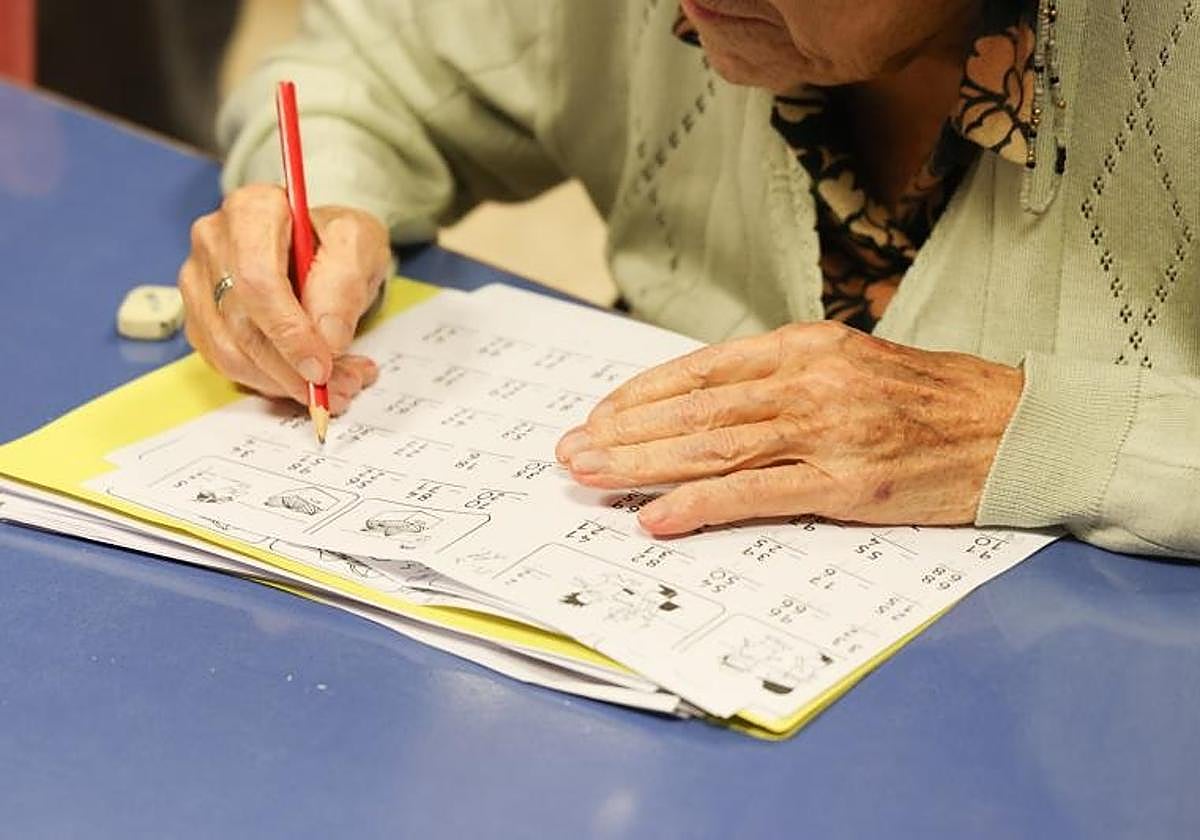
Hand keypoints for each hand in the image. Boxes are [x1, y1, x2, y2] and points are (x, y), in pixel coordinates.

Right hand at [178, 184, 391, 413]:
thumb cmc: (336, 240)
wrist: (321, 245)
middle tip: (340, 387)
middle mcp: (214, 242)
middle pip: (242, 322)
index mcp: (251, 210)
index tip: (322, 365)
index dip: (289, 331)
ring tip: (335, 386)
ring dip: (285, 382)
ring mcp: (199, 281)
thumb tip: (327, 339)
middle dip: (293, 367)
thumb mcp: (359, 244)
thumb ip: (345, 283)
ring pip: (231, 351)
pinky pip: (227, 363)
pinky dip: (270, 382)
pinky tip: (305, 378)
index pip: (257, 280)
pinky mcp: (200, 317)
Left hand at [555, 321, 1022, 535]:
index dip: (642, 395)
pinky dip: (700, 505)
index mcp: (806, 346)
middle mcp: (810, 380)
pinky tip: (657, 518)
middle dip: (623, 432)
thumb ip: (785, 380)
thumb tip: (710, 408)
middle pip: (695, 409)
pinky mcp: (849, 482)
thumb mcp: (852, 366)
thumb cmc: (931, 401)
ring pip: (714, 447)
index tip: (598, 415)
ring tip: (591, 477)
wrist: (1016, 427)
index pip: (702, 370)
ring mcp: (828, 430)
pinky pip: (757, 494)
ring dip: (643, 465)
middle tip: (570, 451)